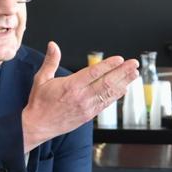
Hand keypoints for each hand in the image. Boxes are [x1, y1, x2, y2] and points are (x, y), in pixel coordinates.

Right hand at [22, 42, 139, 151]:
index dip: (108, 65)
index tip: (120, 59)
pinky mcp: (88, 115)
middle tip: (134, 64)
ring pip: (109, 93)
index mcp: (71, 86)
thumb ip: (51, 61)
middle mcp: (81, 97)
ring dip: (123, 82)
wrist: (38, 126)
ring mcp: (87, 107)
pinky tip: (123, 89)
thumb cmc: (39, 103)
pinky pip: (105, 104)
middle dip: (122, 72)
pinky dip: (116, 95)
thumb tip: (53, 45)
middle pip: (106, 82)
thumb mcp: (41, 79)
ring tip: (134, 74)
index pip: (94, 73)